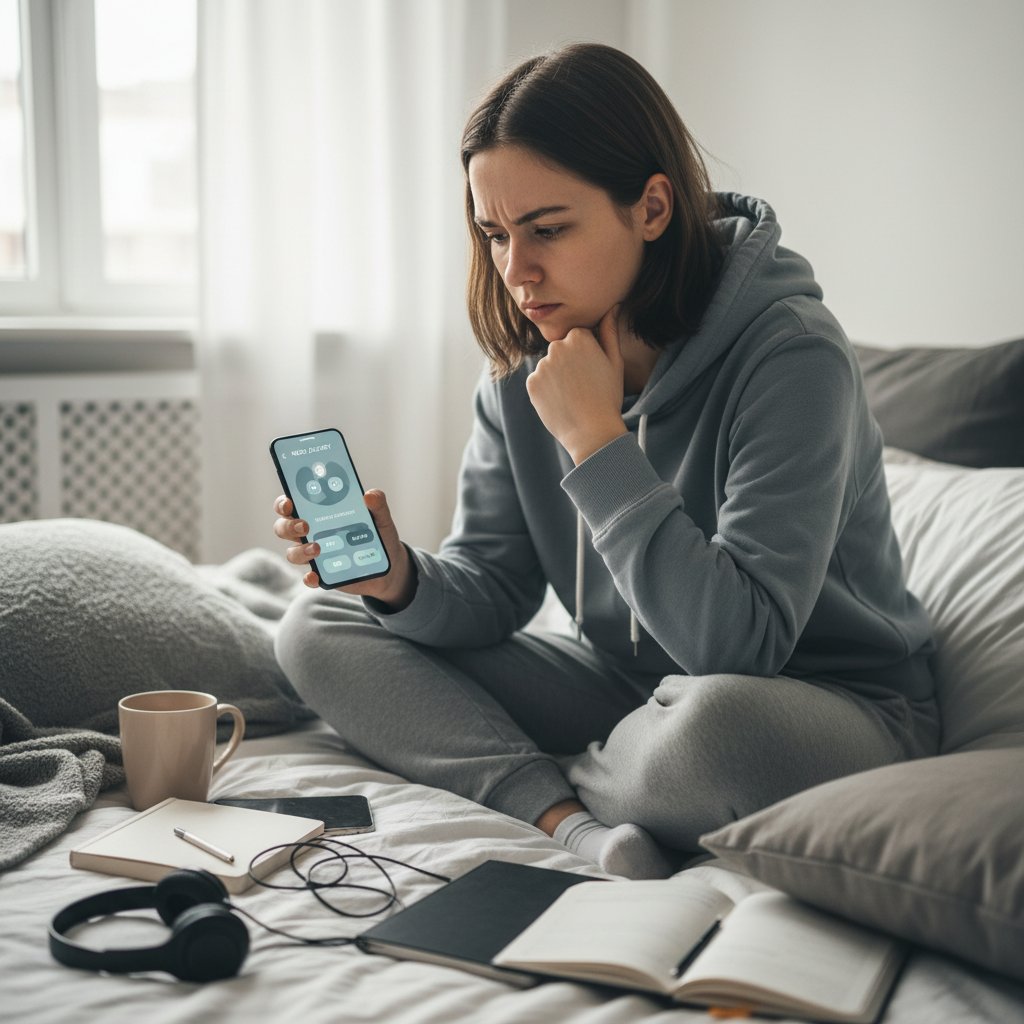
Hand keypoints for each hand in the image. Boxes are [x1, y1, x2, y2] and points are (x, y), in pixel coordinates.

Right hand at [272, 489, 416, 608]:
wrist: (390, 566)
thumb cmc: (379, 536)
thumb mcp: (381, 518)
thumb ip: (377, 505)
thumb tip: (369, 495)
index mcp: (319, 513)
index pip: (291, 504)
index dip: (284, 502)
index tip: (289, 502)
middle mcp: (311, 533)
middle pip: (283, 528)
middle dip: (288, 525)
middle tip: (305, 525)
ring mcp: (315, 555)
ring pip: (292, 553)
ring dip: (300, 550)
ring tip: (318, 548)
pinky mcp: (323, 575)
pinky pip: (309, 578)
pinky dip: (309, 578)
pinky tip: (316, 575)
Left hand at [525, 306, 627, 463]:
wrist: (591, 432)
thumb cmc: (608, 396)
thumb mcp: (615, 362)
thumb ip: (609, 332)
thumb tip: (612, 307)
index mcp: (578, 337)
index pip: (577, 337)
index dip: (586, 355)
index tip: (592, 371)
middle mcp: (556, 347)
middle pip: (560, 350)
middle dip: (569, 363)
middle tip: (583, 385)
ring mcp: (541, 365)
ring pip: (549, 367)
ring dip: (557, 377)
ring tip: (573, 396)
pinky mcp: (531, 383)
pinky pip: (539, 381)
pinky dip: (547, 390)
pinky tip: (561, 402)